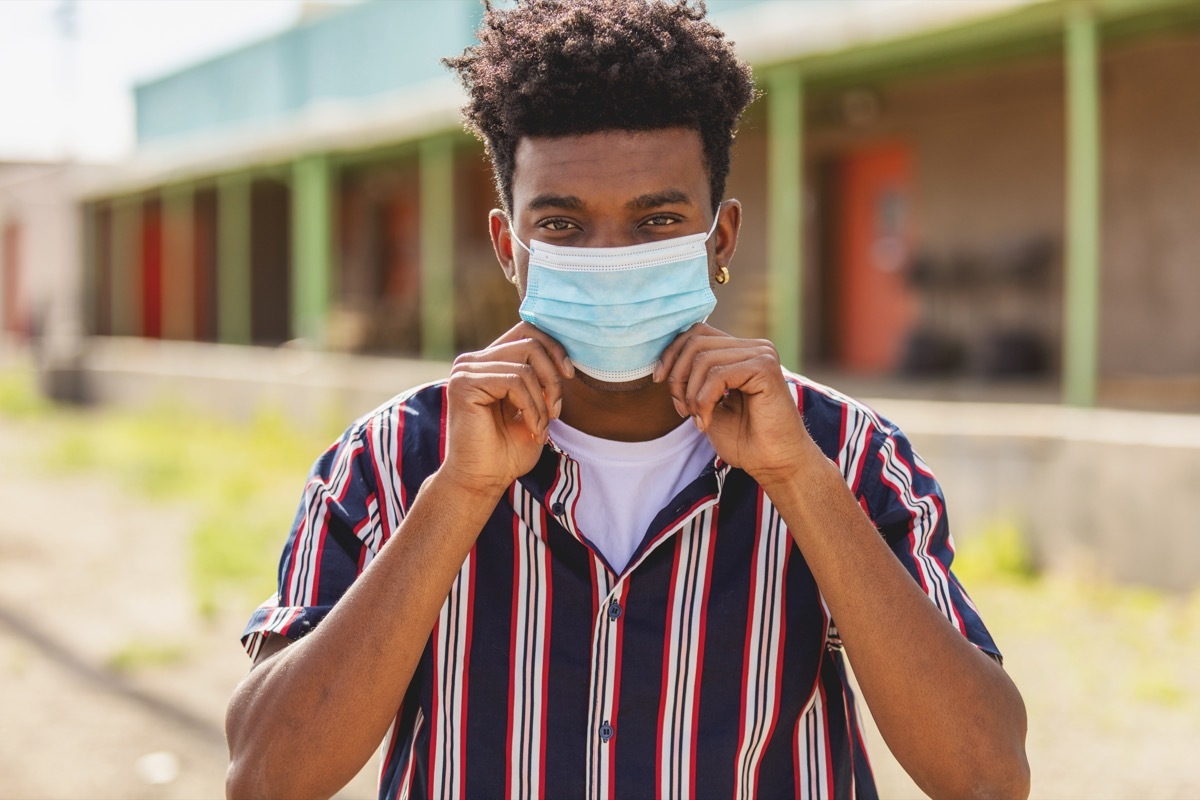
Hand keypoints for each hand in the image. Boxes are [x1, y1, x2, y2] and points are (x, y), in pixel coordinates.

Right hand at [440, 322, 573, 498]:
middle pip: (530, 343)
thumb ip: (541, 378)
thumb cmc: (509, 450)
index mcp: (489, 362)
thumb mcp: (534, 407)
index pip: (527, 331)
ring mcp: (465, 370)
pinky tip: (532, 430)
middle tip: (556, 411)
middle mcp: (473, 360)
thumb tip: (563, 353)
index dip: (554, 348)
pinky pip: (514, 381)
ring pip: (525, 365)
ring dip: (543, 401)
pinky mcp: (463, 383)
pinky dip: (532, 408)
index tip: (569, 375)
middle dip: (553, 378)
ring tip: (541, 428)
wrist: (483, 481)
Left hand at [655, 323, 817, 485]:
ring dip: (690, 394)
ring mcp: (762, 355)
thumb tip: (664, 360)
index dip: (671, 354)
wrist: (773, 464)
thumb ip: (692, 379)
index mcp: (741, 352)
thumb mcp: (706, 403)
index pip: (696, 333)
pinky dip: (703, 401)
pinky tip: (706, 422)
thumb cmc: (744, 439)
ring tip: (696, 418)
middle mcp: (754, 347)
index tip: (658, 380)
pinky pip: (718, 375)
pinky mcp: (765, 368)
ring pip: (703, 359)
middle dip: (677, 376)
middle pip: (696, 342)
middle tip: (681, 409)